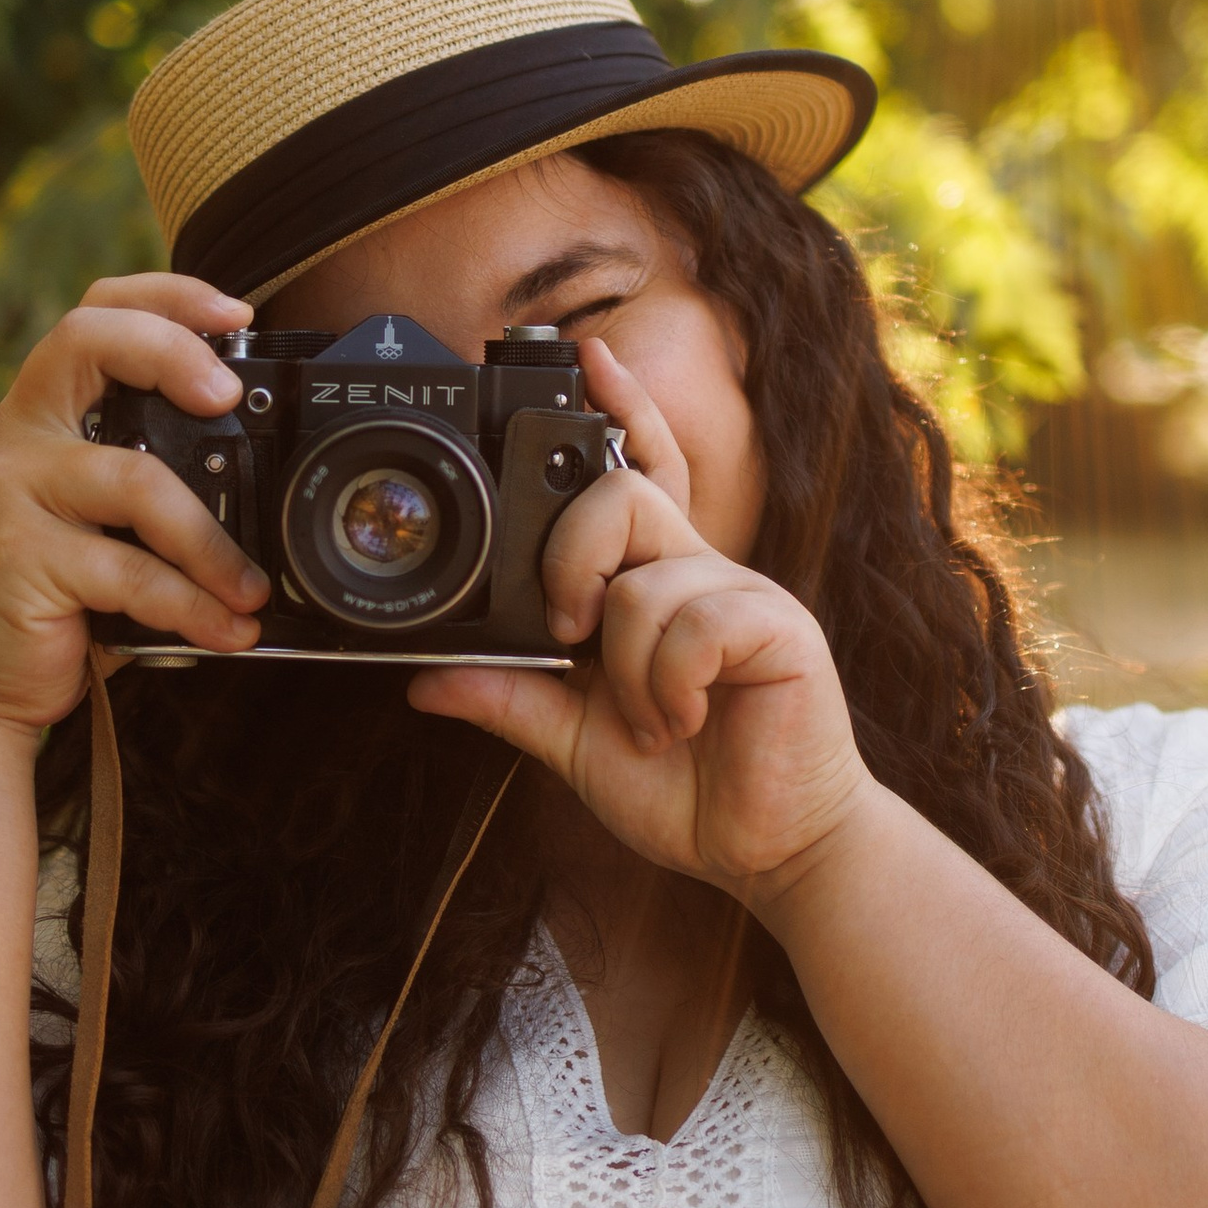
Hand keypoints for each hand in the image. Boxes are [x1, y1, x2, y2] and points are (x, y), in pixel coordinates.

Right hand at [0, 275, 268, 734]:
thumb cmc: (50, 599)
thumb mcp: (94, 522)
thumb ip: (147, 480)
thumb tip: (266, 474)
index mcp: (42, 414)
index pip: (94, 314)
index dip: (164, 297)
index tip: (234, 313)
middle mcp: (18, 436)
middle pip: (88, 342)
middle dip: (172, 352)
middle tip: (231, 399)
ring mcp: (11, 492)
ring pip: (136, 480)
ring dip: (213, 541)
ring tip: (254, 588)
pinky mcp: (20, 558)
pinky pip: (131, 571)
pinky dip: (193, 605)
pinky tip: (228, 630)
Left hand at [408, 352, 872, 900]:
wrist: (770, 851)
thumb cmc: (685, 789)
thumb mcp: (575, 744)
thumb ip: (511, 700)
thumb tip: (427, 679)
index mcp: (657, 585)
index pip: (639, 474)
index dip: (621, 411)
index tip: (587, 356)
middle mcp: (700, 572)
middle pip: (624, 494)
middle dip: (572, 559)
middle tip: (570, 634)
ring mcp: (743, 594)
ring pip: (644, 580)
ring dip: (630, 671)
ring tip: (656, 725)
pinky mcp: (780, 629)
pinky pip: (697, 623)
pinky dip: (672, 684)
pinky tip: (688, 723)